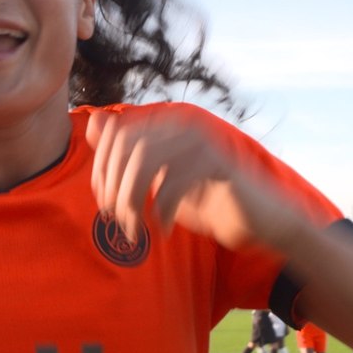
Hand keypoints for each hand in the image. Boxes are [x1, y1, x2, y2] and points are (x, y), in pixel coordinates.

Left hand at [86, 108, 298, 248]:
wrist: (257, 220)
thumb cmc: (205, 199)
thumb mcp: (159, 177)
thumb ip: (127, 151)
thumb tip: (94, 122)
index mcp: (169, 124)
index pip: (115, 136)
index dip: (101, 172)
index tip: (104, 203)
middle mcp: (184, 125)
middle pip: (126, 148)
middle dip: (113, 189)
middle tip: (115, 220)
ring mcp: (202, 141)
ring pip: (144, 162)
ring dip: (132, 202)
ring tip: (135, 230)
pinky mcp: (218, 164)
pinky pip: (173, 183)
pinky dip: (163, 211)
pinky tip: (165, 230)